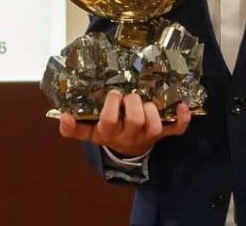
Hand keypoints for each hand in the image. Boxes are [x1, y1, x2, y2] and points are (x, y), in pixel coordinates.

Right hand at [57, 90, 190, 156]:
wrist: (127, 150)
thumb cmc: (108, 132)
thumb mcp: (89, 132)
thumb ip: (74, 128)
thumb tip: (62, 117)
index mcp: (110, 132)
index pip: (109, 121)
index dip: (112, 106)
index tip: (113, 94)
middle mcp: (130, 135)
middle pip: (135, 120)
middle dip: (133, 103)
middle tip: (130, 95)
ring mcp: (148, 135)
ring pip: (155, 125)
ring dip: (153, 110)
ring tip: (147, 101)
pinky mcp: (163, 134)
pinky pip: (177, 130)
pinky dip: (182, 119)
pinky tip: (183, 106)